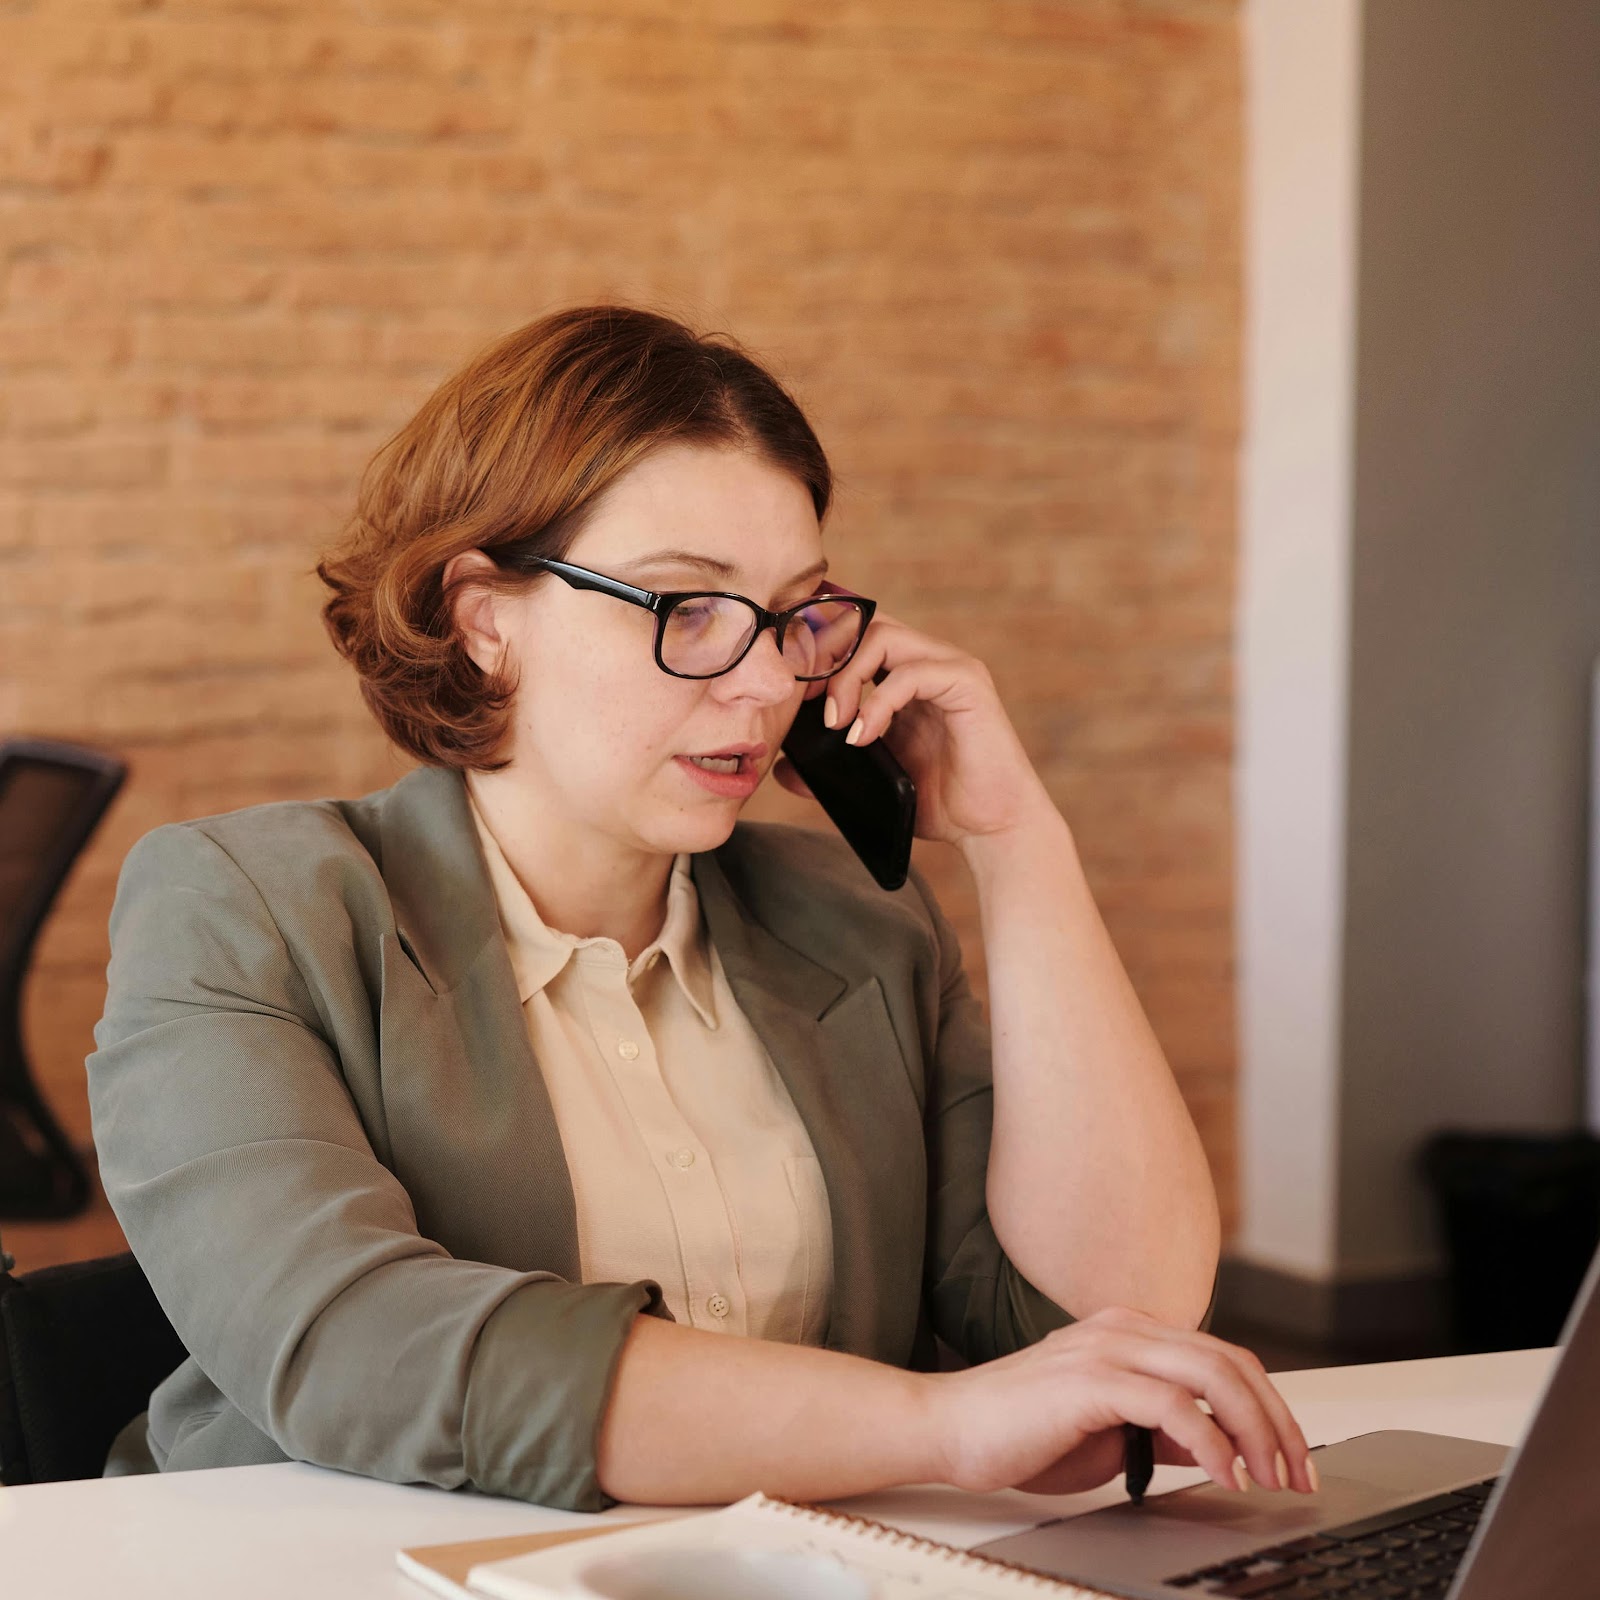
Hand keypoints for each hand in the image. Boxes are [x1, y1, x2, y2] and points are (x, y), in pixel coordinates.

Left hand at [772, 604, 1052, 847]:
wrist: (991, 828)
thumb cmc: (938, 802)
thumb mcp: (871, 780)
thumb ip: (830, 767)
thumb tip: (783, 766)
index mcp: (905, 674)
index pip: (855, 634)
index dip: (817, 654)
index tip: (792, 695)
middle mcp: (929, 660)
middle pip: (863, 623)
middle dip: (825, 657)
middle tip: (806, 703)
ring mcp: (950, 667)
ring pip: (883, 636)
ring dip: (846, 676)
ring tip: (835, 724)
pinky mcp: (968, 684)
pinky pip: (910, 673)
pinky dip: (877, 702)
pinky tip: (863, 737)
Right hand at [919, 1306, 1317, 1497]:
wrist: (950, 1428)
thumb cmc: (1019, 1431)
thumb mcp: (1109, 1432)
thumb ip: (1160, 1431)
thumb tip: (1214, 1449)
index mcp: (1128, 1333)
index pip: (1222, 1357)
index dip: (1267, 1407)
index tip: (1289, 1459)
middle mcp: (1123, 1329)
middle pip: (1231, 1360)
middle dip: (1277, 1420)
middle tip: (1297, 1472)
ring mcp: (1107, 1349)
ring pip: (1213, 1374)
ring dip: (1255, 1430)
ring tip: (1269, 1477)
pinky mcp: (1091, 1379)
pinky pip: (1174, 1405)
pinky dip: (1211, 1442)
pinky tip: (1223, 1474)